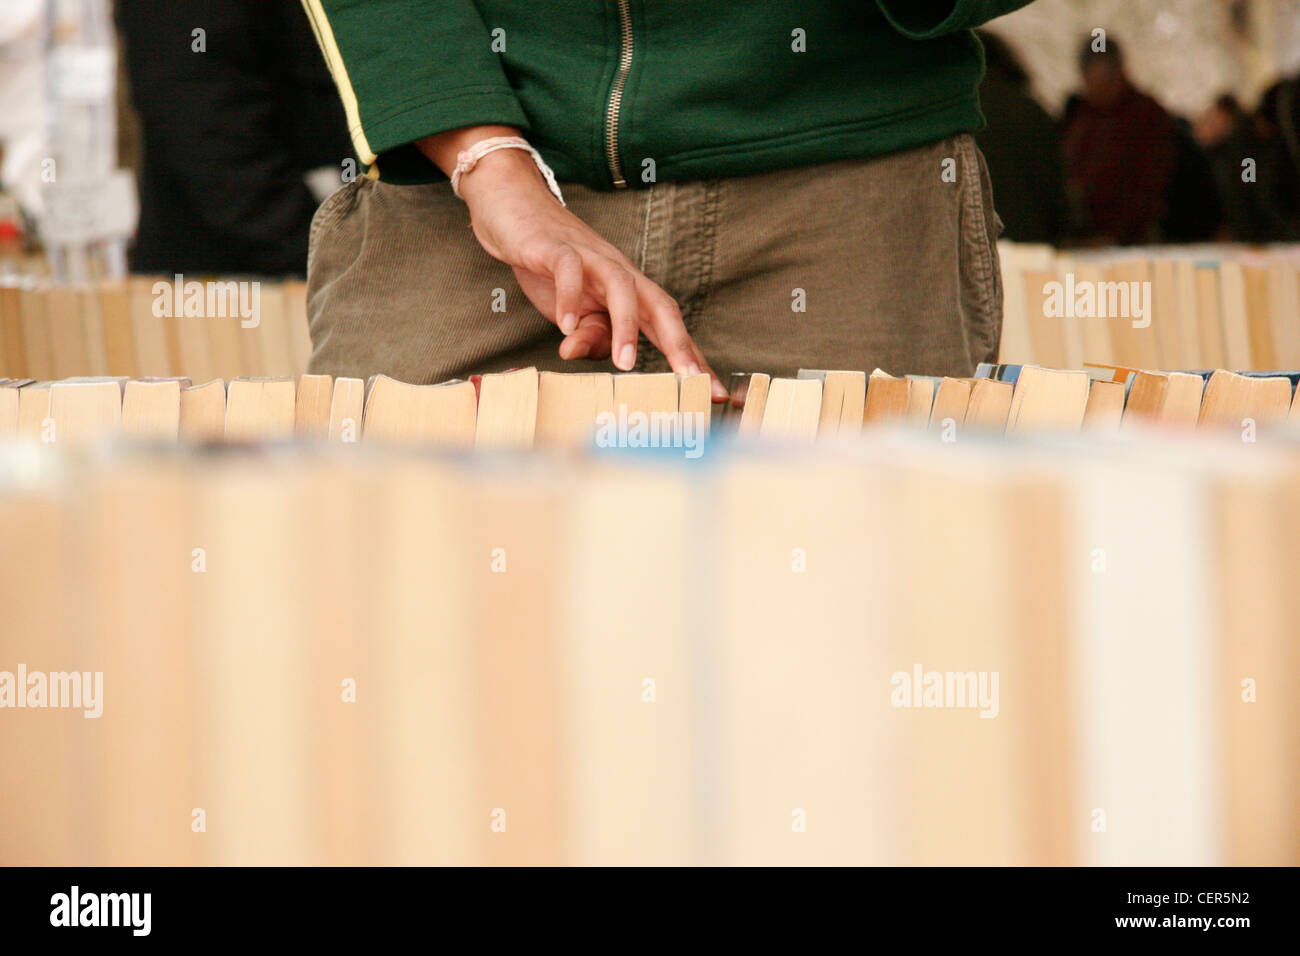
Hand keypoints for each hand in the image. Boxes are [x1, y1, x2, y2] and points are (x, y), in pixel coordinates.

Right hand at [419, 127, 726, 399]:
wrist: (512, 208)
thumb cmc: (550, 264)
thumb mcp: (573, 312)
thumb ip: (589, 337)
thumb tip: (581, 354)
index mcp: (628, 291)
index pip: (668, 326)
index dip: (692, 359)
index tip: (716, 393)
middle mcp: (618, 272)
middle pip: (660, 304)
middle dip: (679, 343)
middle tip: (690, 381)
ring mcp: (589, 256)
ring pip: (621, 286)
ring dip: (626, 326)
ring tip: (625, 362)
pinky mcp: (554, 246)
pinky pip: (569, 269)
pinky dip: (570, 298)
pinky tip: (566, 326)